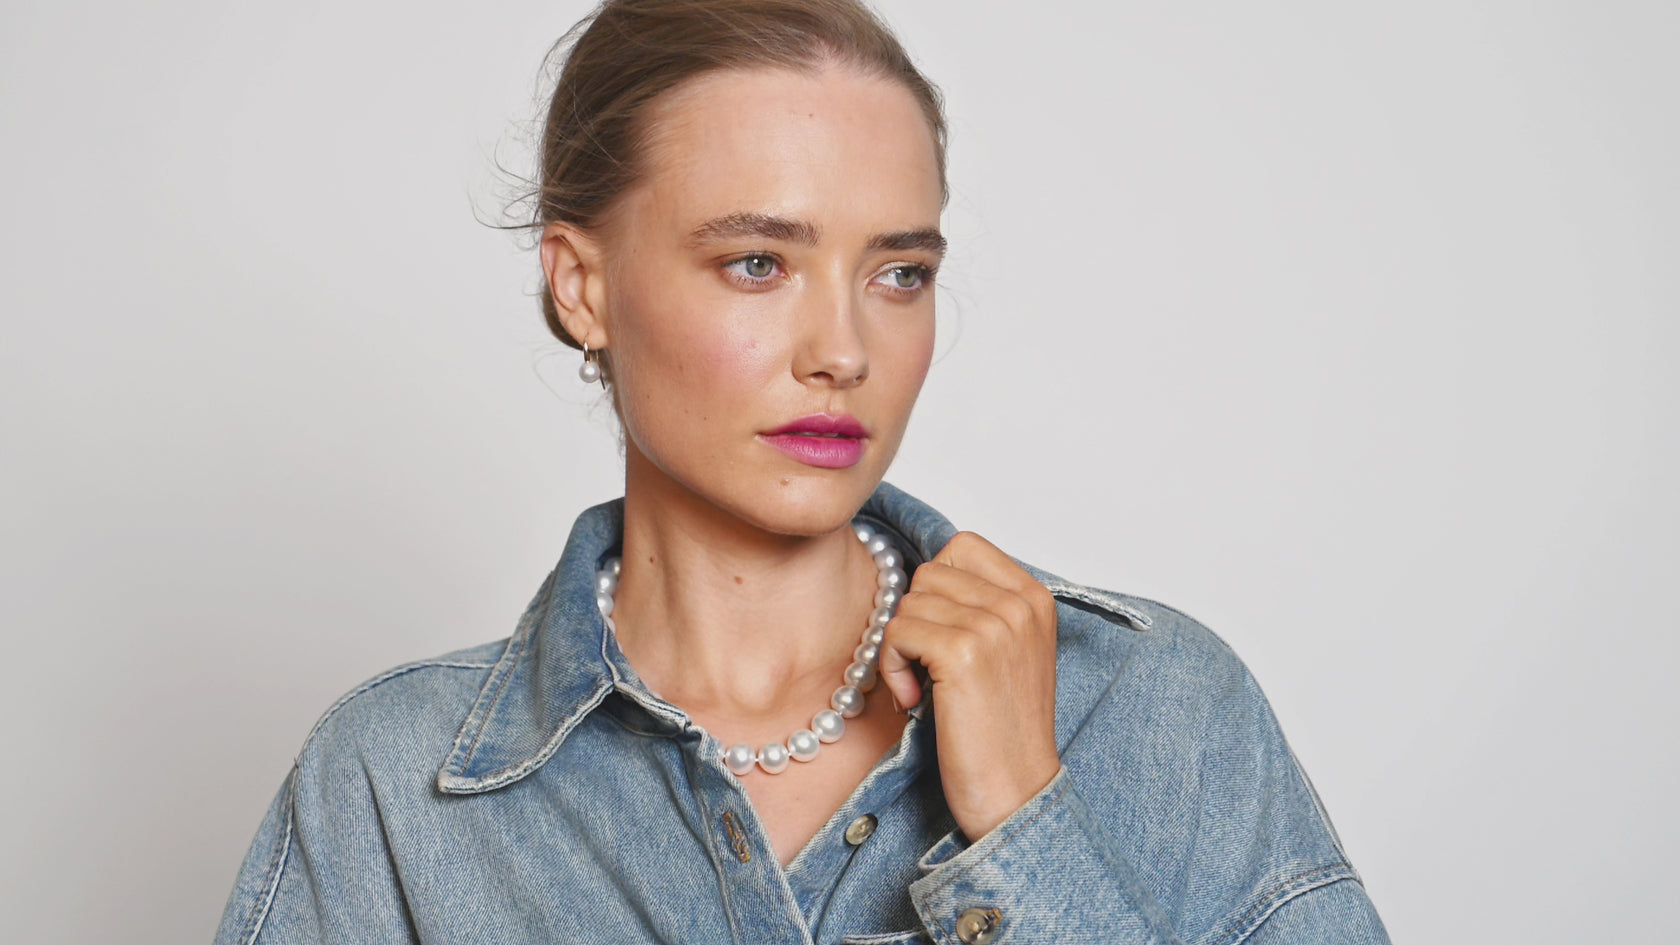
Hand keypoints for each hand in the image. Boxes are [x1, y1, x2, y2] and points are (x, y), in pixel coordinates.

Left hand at [876, 531, 1061, 842]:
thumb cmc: (1002, 730)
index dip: (936, 588)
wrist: (1017, 792)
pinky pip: (897, 631)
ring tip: (922, 687)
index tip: (939, 635)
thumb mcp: (1007, 653)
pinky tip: (913, 700)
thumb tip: (921, 579)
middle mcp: (1020, 604)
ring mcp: (995, 626)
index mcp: (1035, 597)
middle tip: (926, 668)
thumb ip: (979, 608)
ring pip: (909, 601)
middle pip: (930, 573)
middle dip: (914, 619)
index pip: (962, 547)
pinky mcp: (964, 653)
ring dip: (900, 646)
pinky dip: (892, 667)